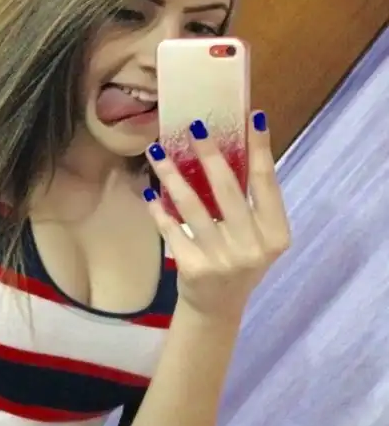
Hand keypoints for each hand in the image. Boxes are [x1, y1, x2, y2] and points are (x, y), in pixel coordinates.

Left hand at [144, 111, 290, 323]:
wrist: (217, 309)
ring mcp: (223, 259)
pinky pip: (172, 229)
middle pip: (227, 189)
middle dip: (208, 154)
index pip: (267, 183)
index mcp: (275, 234)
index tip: (252, 117)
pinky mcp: (193, 268)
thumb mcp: (255, 236)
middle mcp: (252, 247)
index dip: (260, 149)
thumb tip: (229, 148)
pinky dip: (159, 209)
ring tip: (156, 152)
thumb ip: (248, 203)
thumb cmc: (237, 261)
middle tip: (192, 127)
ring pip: (193, 206)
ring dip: (172, 175)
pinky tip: (149, 191)